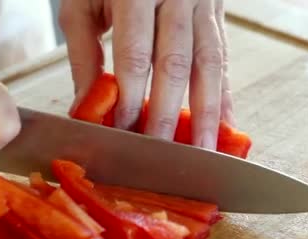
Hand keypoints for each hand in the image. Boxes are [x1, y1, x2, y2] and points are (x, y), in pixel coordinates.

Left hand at [59, 0, 232, 149]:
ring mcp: (203, 3)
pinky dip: (224, 96)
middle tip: (160, 155)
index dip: (131, 99)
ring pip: (208, 65)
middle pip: (175, 65)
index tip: (124, 133)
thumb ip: (83, 54)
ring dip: (206, 113)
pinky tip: (224, 126)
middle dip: (168, 115)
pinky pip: (224, 59)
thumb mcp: (82, 4)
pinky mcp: (217, 13)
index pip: (136, 56)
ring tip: (202, 151)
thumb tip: (86, 109)